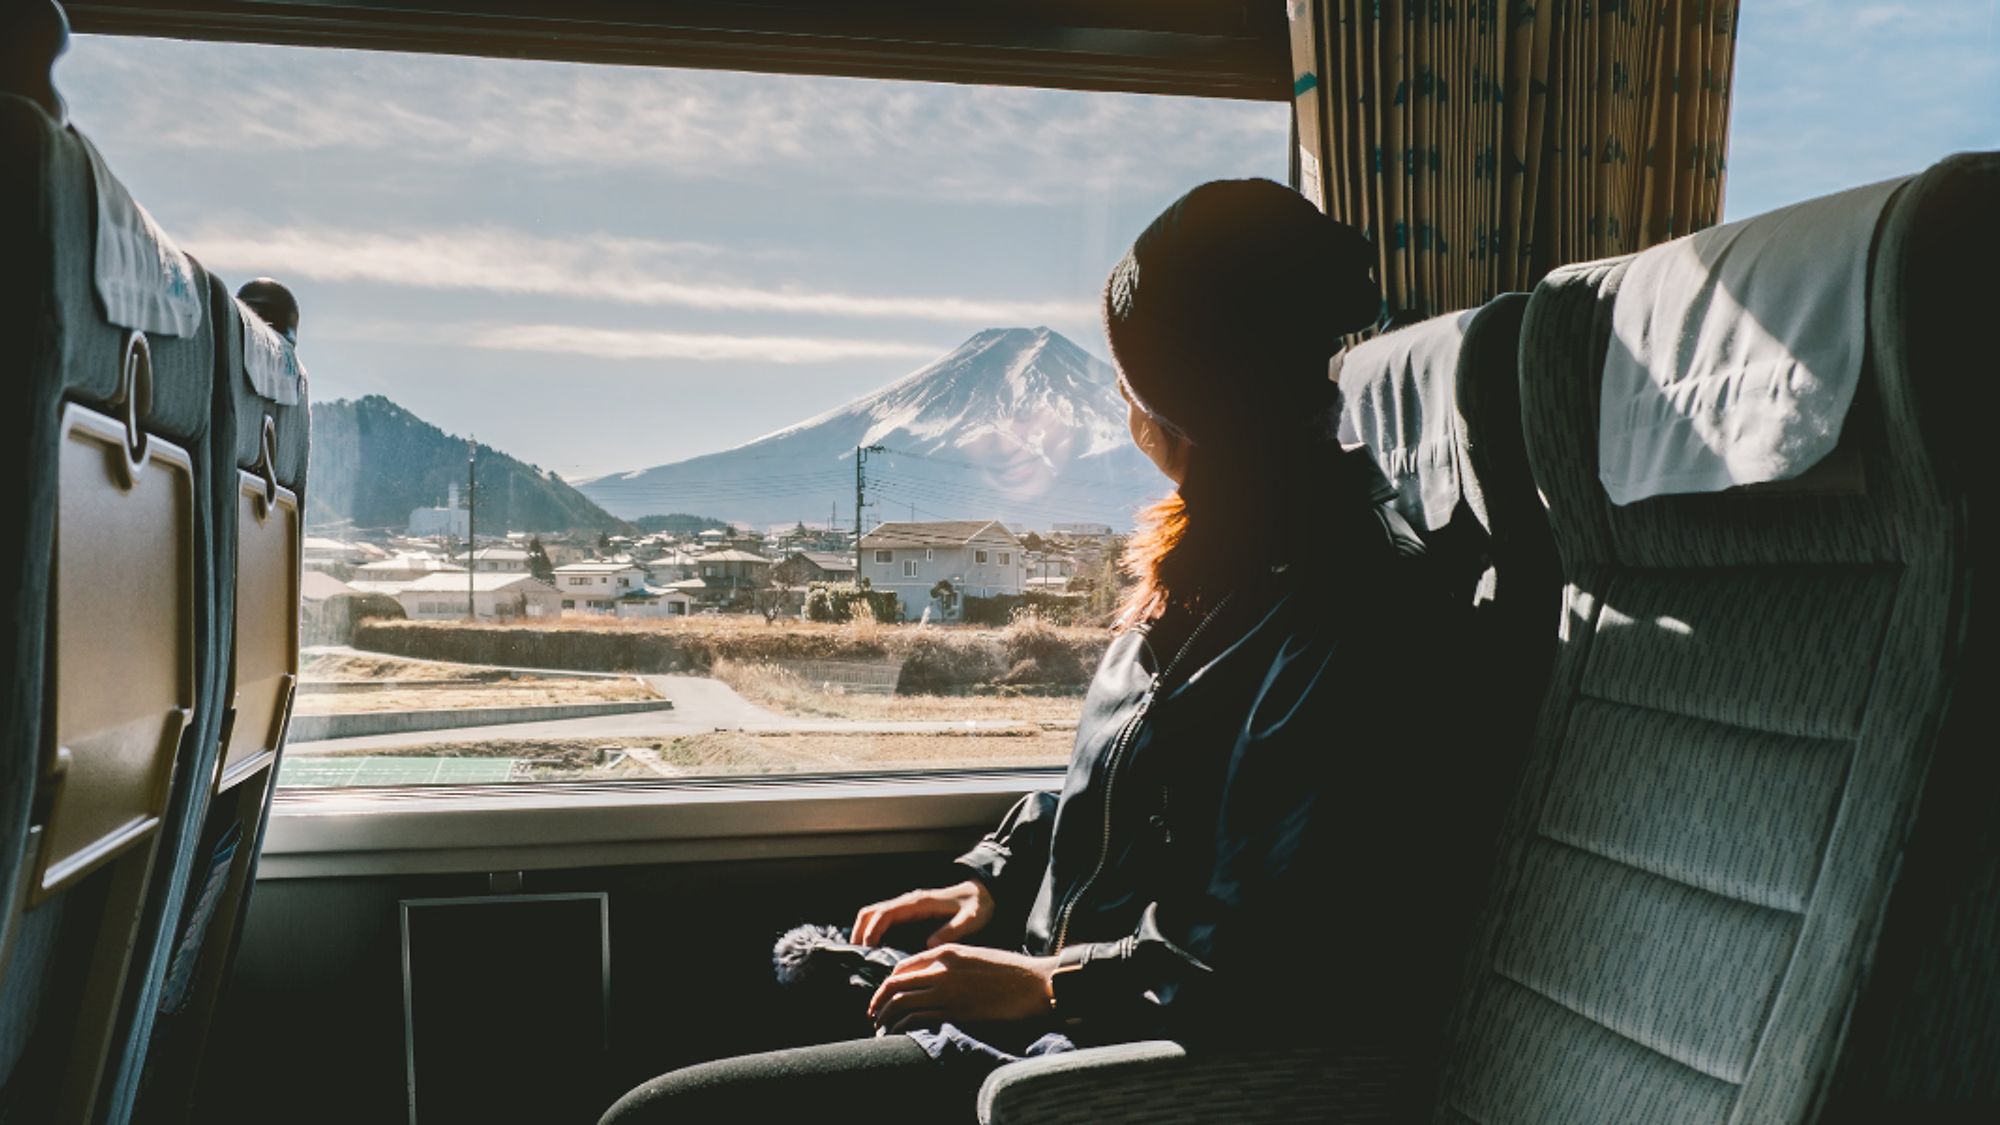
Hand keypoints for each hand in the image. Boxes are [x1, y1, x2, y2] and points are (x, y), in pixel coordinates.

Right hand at [851, 880, 994, 947]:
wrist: (983, 894)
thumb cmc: (977, 906)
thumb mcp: (970, 919)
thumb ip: (951, 930)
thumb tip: (928, 944)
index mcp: (918, 903)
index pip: (884, 914)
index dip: (872, 932)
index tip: (866, 951)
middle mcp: (908, 903)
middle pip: (870, 913)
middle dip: (859, 933)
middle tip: (856, 959)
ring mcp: (906, 908)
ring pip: (873, 916)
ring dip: (862, 933)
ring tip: (860, 959)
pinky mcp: (909, 915)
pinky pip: (883, 921)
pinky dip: (871, 933)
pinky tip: (874, 953)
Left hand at [867, 945, 1058, 1032]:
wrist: (1034, 983)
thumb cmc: (1010, 971)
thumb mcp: (974, 957)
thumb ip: (950, 964)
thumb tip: (930, 979)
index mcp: (946, 953)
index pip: (903, 967)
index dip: (888, 983)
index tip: (883, 996)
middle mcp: (941, 970)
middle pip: (896, 984)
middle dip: (879, 1000)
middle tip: (873, 1014)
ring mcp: (947, 991)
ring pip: (901, 1002)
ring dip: (886, 1016)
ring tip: (881, 1027)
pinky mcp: (955, 1012)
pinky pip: (917, 1018)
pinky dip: (901, 1026)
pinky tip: (898, 1033)